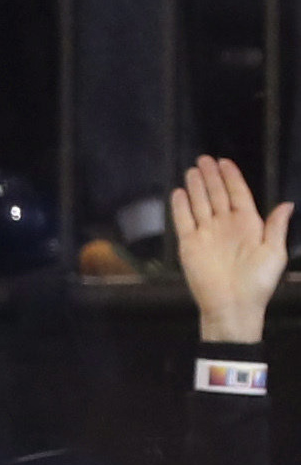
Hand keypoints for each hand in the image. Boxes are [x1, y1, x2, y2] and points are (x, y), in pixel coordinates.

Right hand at [174, 155, 292, 343]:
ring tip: (192, 170)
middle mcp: (225, 225)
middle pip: (217, 194)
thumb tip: (286, 205)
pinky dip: (180, 207)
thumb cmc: (258, 282)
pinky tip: (178, 193)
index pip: (238, 194)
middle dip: (210, 177)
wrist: (232, 305)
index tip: (224, 162)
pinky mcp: (189, 244)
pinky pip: (183, 221)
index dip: (231, 177)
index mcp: (248, 224)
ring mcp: (206, 234)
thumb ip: (276, 227)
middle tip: (204, 160)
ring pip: (200, 203)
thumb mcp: (275, 253)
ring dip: (196, 187)